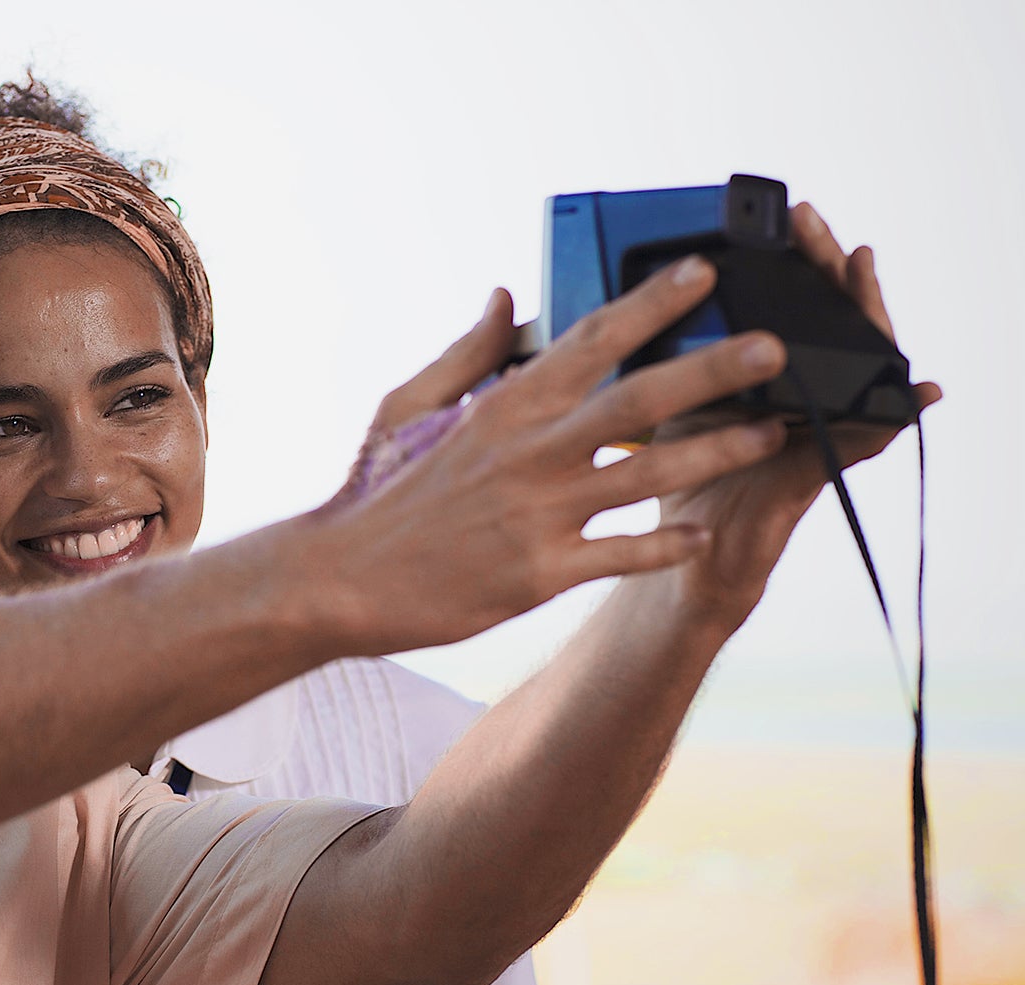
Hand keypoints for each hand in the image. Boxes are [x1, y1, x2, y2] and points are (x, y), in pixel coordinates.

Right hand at [309, 257, 794, 654]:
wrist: (344, 579)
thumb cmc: (377, 491)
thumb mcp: (407, 406)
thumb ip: (469, 353)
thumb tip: (507, 299)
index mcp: (503, 406)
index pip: (589, 339)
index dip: (651, 302)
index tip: (702, 272)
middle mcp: (530, 453)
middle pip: (639, 400)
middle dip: (712, 368)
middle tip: (772, 346)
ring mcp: (540, 514)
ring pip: (647, 475)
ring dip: (715, 452)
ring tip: (769, 433)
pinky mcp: (542, 572)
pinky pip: (621, 553)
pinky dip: (664, 546)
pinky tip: (704, 534)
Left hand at [643, 203, 941, 623]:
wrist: (673, 568)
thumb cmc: (669, 484)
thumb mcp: (659, 411)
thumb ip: (663, 364)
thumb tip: (638, 303)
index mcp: (750, 381)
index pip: (779, 309)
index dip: (788, 264)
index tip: (784, 217)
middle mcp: (789, 399)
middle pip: (822, 325)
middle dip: (824, 272)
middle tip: (820, 229)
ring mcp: (809, 433)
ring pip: (855, 369)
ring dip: (866, 321)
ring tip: (866, 275)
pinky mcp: (813, 476)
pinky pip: (862, 442)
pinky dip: (891, 416)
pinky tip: (918, 392)